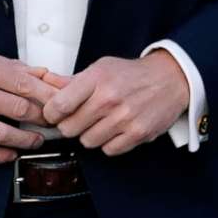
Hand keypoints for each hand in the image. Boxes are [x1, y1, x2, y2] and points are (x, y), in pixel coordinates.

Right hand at [0, 40, 61, 163]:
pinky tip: (10, 155)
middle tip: (55, 123)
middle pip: (19, 110)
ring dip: (26, 141)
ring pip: (2, 134)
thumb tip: (41, 73)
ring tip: (37, 141)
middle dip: (43, 119)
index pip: (26, 85)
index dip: (49, 96)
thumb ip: (10, 66)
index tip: (63, 102)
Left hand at [43, 52, 193, 156]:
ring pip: (87, 142)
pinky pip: (109, 150)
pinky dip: (109, 143)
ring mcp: (125, 118)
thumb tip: (45, 83)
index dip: (51, 114)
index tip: (55, 114)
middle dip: (71, 125)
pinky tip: (115, 130)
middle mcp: (109, 98)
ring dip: (90, 135)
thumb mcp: (101, 68)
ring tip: (101, 123)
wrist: (172, 78)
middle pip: (69, 128)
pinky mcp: (138, 133)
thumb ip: (73, 80)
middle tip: (80, 119)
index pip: (58, 106)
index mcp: (97, 79)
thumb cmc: (133, 74)